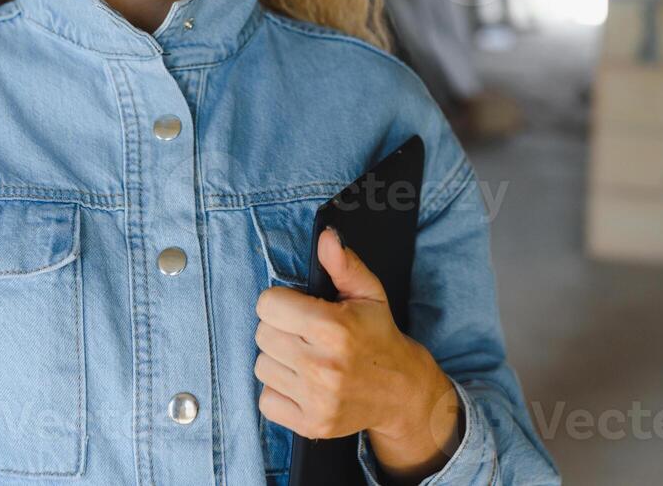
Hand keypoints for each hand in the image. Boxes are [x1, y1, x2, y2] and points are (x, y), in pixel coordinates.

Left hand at [254, 227, 463, 481]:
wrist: (401, 391)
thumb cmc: (378, 336)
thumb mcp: (368, 294)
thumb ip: (343, 264)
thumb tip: (326, 238)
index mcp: (334, 328)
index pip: (268, 304)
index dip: (282, 302)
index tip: (298, 308)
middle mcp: (323, 366)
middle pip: (262, 334)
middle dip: (280, 329)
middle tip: (305, 333)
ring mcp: (317, 399)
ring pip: (261, 366)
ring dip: (278, 360)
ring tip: (305, 357)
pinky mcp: (311, 425)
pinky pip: (266, 400)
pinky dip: (278, 391)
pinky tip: (301, 383)